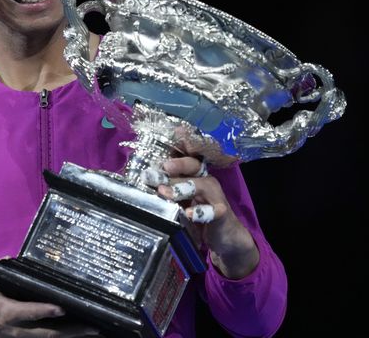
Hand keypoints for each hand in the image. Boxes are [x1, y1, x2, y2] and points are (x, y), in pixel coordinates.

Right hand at [0, 261, 102, 336]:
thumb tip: (9, 258)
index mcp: (6, 312)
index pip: (26, 313)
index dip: (43, 311)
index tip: (61, 309)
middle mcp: (18, 329)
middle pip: (47, 333)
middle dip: (70, 331)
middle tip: (92, 326)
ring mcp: (26, 337)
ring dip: (74, 336)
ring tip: (96, 331)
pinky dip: (70, 337)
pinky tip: (86, 334)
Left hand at [155, 129, 259, 279]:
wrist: (224, 237)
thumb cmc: (197, 214)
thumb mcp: (179, 199)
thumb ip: (166, 188)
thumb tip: (144, 179)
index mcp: (194, 173)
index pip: (187, 154)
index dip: (183, 141)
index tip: (175, 130)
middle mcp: (206, 179)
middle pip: (193, 165)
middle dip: (176, 164)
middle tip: (161, 168)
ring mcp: (215, 195)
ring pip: (201, 184)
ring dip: (183, 187)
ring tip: (165, 192)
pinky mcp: (221, 213)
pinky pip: (212, 210)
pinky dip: (200, 212)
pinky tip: (189, 214)